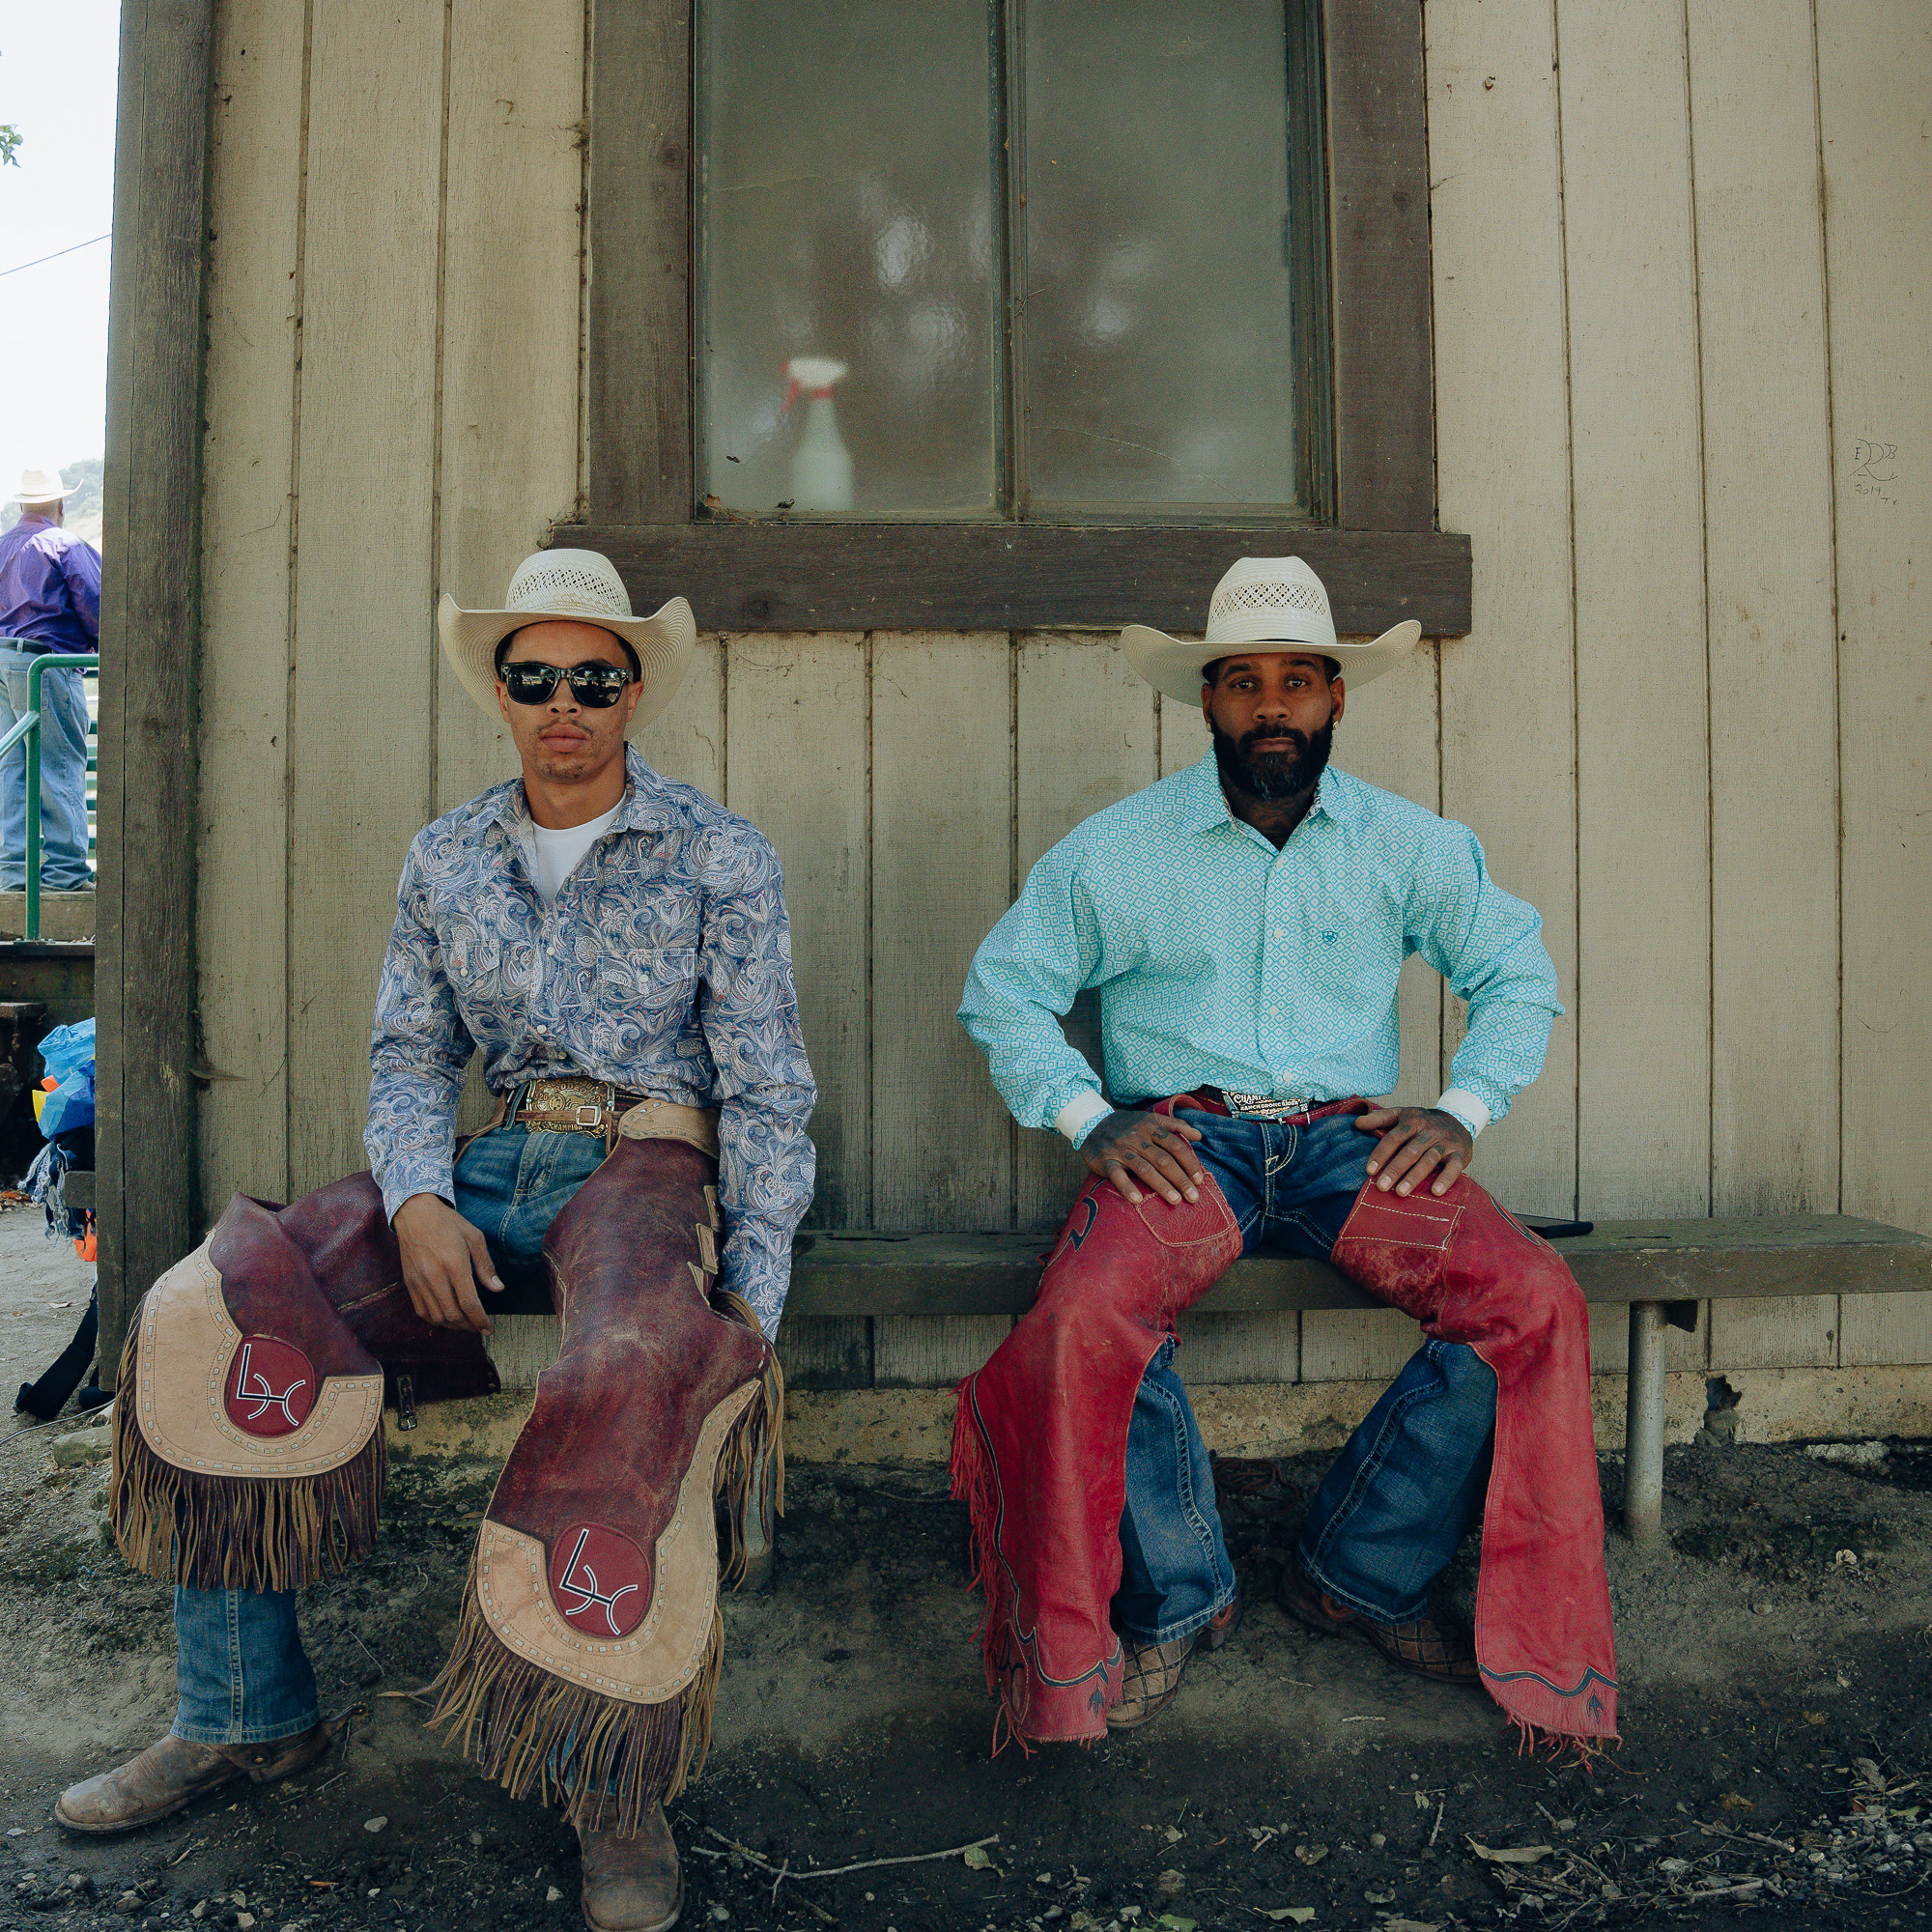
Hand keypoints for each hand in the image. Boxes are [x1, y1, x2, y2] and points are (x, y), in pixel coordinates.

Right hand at [393, 1193, 503, 1332]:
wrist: (415, 1214)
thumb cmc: (448, 1224)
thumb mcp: (474, 1238)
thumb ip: (486, 1266)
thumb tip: (498, 1288)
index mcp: (454, 1264)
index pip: (468, 1302)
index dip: (480, 1320)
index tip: (488, 1328)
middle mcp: (434, 1276)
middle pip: (452, 1314)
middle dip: (469, 1326)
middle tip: (479, 1327)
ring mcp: (419, 1281)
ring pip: (436, 1316)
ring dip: (453, 1325)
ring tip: (465, 1324)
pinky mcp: (409, 1283)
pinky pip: (421, 1310)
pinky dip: (435, 1319)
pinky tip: (446, 1318)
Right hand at [1082, 1108, 1206, 1205]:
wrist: (1092, 1124)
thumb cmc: (1127, 1125)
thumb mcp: (1150, 1118)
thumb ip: (1176, 1125)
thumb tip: (1199, 1136)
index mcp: (1151, 1127)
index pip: (1175, 1146)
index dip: (1189, 1163)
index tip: (1200, 1180)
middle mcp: (1137, 1137)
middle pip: (1163, 1160)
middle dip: (1180, 1179)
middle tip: (1193, 1197)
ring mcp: (1121, 1150)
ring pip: (1144, 1169)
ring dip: (1161, 1186)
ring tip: (1175, 1201)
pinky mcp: (1105, 1161)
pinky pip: (1117, 1175)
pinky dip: (1127, 1187)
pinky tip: (1137, 1200)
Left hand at [1354, 1106, 1473, 1198]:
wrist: (1459, 1118)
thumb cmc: (1423, 1122)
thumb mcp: (1402, 1114)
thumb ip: (1379, 1118)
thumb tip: (1357, 1123)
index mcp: (1412, 1122)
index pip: (1394, 1138)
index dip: (1381, 1154)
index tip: (1369, 1171)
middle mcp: (1428, 1132)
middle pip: (1410, 1151)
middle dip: (1395, 1169)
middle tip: (1381, 1186)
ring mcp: (1445, 1143)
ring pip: (1428, 1160)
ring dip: (1415, 1177)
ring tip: (1400, 1193)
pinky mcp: (1460, 1154)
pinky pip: (1454, 1167)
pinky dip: (1446, 1179)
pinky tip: (1435, 1192)